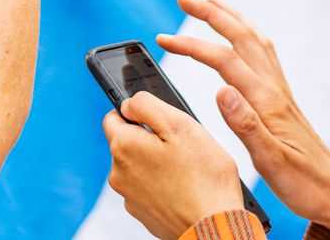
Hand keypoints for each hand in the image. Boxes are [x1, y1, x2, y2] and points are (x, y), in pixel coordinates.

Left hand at [103, 92, 247, 239]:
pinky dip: (162, 185)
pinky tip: (183, 188)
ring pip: (139, 166)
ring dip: (157, 163)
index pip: (114, 116)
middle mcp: (119, 173)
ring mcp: (130, 197)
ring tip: (185, 170)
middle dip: (150, 139)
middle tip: (180, 146)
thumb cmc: (204, 179)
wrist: (215, 229)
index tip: (157, 120)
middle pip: (128, 142)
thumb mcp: (180, 125)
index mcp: (123, 146)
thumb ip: (147, 105)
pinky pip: (148, 189)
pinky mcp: (143, 213)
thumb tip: (127, 103)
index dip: (136, 113)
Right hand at [158, 0, 329, 230]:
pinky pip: (264, 54)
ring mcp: (280, 91)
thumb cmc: (305, 183)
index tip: (164, 39)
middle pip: (242, 37)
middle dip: (211, 13)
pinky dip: (247, 34)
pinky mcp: (283, 99)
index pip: (224, 61)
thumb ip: (245, 125)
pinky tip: (242, 37)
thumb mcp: (272, 162)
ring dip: (231, 17)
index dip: (192, 46)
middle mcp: (274, 89)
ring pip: (255, 40)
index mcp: (266, 102)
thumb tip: (220, 89)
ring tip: (210, 2)